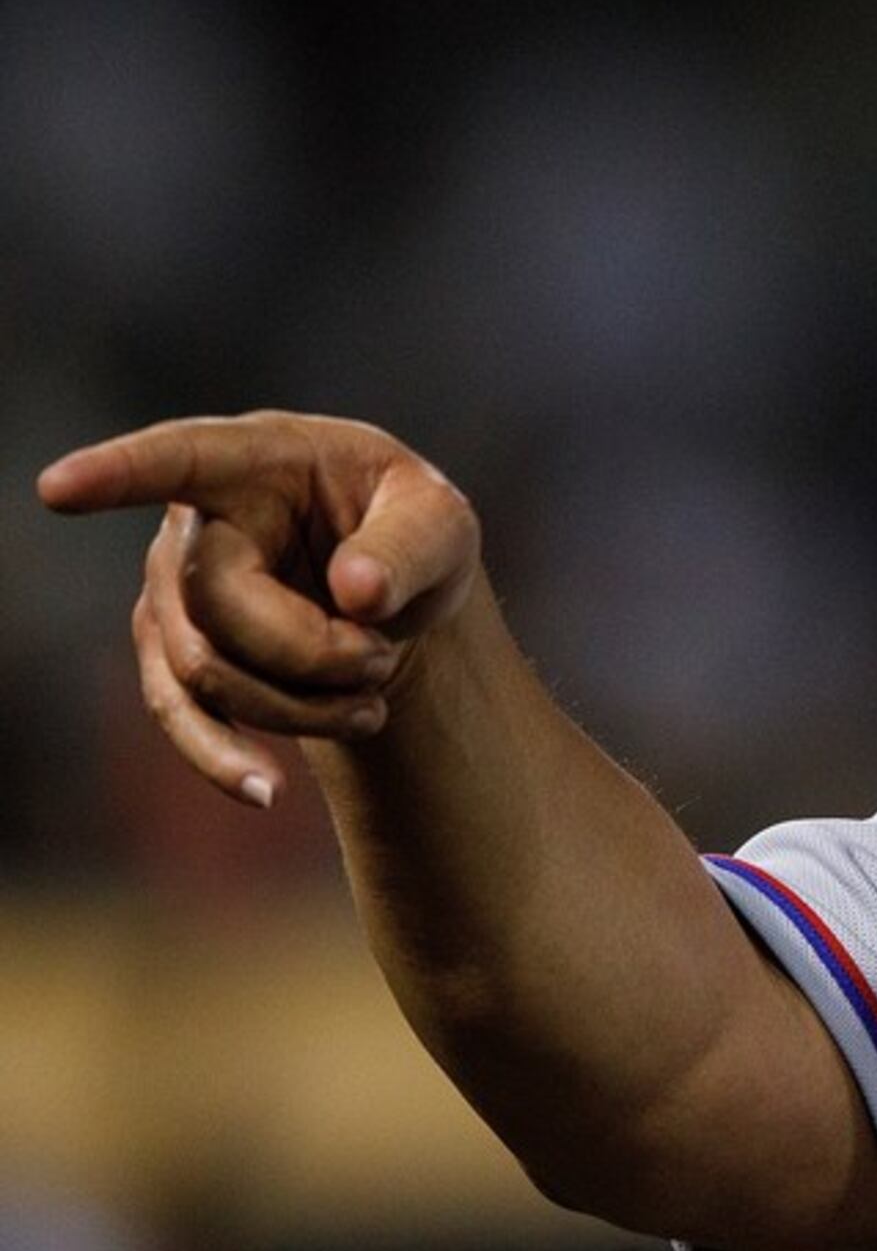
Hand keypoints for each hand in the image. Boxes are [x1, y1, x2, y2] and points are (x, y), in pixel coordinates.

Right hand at [37, 412, 482, 808]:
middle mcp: (197, 521)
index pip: (182, 458)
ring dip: (301, 705)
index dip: (119, 472)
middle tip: (382, 657)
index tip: (59, 488)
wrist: (397, 600)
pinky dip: (226, 760)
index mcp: (261, 459)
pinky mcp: (176, 654)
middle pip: (218, 608)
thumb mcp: (443, 525)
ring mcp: (174, 591)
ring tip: (370, 701)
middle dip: (313, 652)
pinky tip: (270, 792)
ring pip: (205, 674)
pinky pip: (182, 717)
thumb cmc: (413, 536)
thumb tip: (356, 592)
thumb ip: (412, 548)